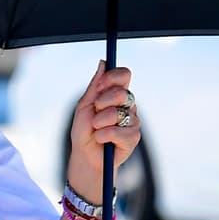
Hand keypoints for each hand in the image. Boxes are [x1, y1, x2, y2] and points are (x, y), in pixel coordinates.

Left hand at [66, 61, 140, 201]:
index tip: (100, 86)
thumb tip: (103, 63)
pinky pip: (120, 131)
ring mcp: (132, 120)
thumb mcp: (84, 106)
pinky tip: (102, 140)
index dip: (113, 77)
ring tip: (96, 130)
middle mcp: (127, 105)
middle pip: (123, 92)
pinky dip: (105, 136)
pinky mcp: (133, 137)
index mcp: (116, 94)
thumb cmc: (84, 131)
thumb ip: (95, 86)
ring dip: (100, 122)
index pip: (124, 75)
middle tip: (95, 111)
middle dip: (103, 102)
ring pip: (118, 113)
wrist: (85, 156)